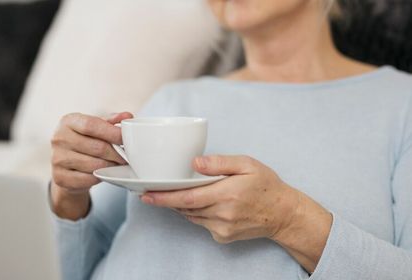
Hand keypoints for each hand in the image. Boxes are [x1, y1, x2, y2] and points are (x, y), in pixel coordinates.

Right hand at [50, 112, 132, 219]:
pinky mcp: (60, 177)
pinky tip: (103, 173)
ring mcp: (57, 159)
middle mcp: (59, 139)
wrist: (65, 166)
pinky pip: (88, 179)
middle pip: (97, 147)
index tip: (125, 139)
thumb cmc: (84, 141)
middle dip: (116, 153)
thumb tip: (127, 116)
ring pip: (94, 165)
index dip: (112, 133)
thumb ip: (110, 121)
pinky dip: (100, 177)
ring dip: (110, 166)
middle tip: (126, 157)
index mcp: (68, 122)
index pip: (91, 125)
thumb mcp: (95, 127)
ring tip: (116, 164)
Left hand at [140, 155, 331, 271]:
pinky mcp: (223, 237)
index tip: (146, 194)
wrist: (283, 214)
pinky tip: (203, 203)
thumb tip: (195, 163)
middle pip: (185, 208)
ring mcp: (222, 229)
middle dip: (165, 201)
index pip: (187, 197)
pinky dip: (196, 213)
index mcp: (226, 194)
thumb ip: (220, 163)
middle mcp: (222, 214)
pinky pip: (202, 223)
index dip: (164, 197)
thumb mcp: (247, 165)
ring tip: (175, 194)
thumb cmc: (266, 186)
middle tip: (149, 194)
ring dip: (181, 206)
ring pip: (191, 216)